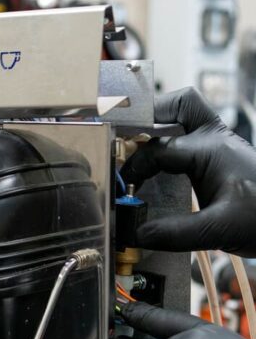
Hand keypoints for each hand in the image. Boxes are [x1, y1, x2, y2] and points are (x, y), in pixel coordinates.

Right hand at [121, 87, 255, 256]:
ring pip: (184, 115)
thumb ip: (174, 233)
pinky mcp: (218, 158)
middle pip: (178, 105)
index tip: (122, 187)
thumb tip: (136, 234)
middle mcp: (213, 140)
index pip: (159, 147)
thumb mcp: (218, 230)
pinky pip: (187, 137)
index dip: (135, 165)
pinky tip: (154, 166)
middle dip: (147, 116)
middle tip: (123, 139)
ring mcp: (217, 146)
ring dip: (158, 125)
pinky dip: (167, 143)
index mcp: (211, 150)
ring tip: (134, 146)